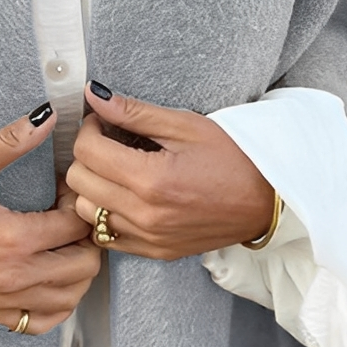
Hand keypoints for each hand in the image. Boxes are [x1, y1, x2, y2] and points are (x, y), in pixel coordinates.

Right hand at [0, 105, 100, 332]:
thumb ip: (11, 141)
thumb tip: (48, 116)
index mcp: (12, 238)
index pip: (76, 225)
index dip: (79, 204)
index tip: (66, 192)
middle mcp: (15, 275)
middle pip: (84, 264)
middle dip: (86, 237)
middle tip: (70, 218)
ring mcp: (6, 301)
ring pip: (72, 295)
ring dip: (78, 269)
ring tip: (63, 245)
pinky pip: (47, 321)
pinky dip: (59, 302)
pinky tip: (51, 277)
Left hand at [65, 83, 275, 260]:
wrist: (267, 200)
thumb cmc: (233, 158)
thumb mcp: (184, 125)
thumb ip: (134, 112)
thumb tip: (94, 95)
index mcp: (151, 179)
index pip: (86, 151)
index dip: (89, 128)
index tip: (103, 122)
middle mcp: (144, 214)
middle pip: (78, 181)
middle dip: (87, 155)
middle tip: (109, 142)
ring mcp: (147, 238)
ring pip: (85, 211)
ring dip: (91, 186)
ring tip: (115, 170)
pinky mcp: (153, 251)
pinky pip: (105, 236)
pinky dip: (105, 214)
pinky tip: (123, 196)